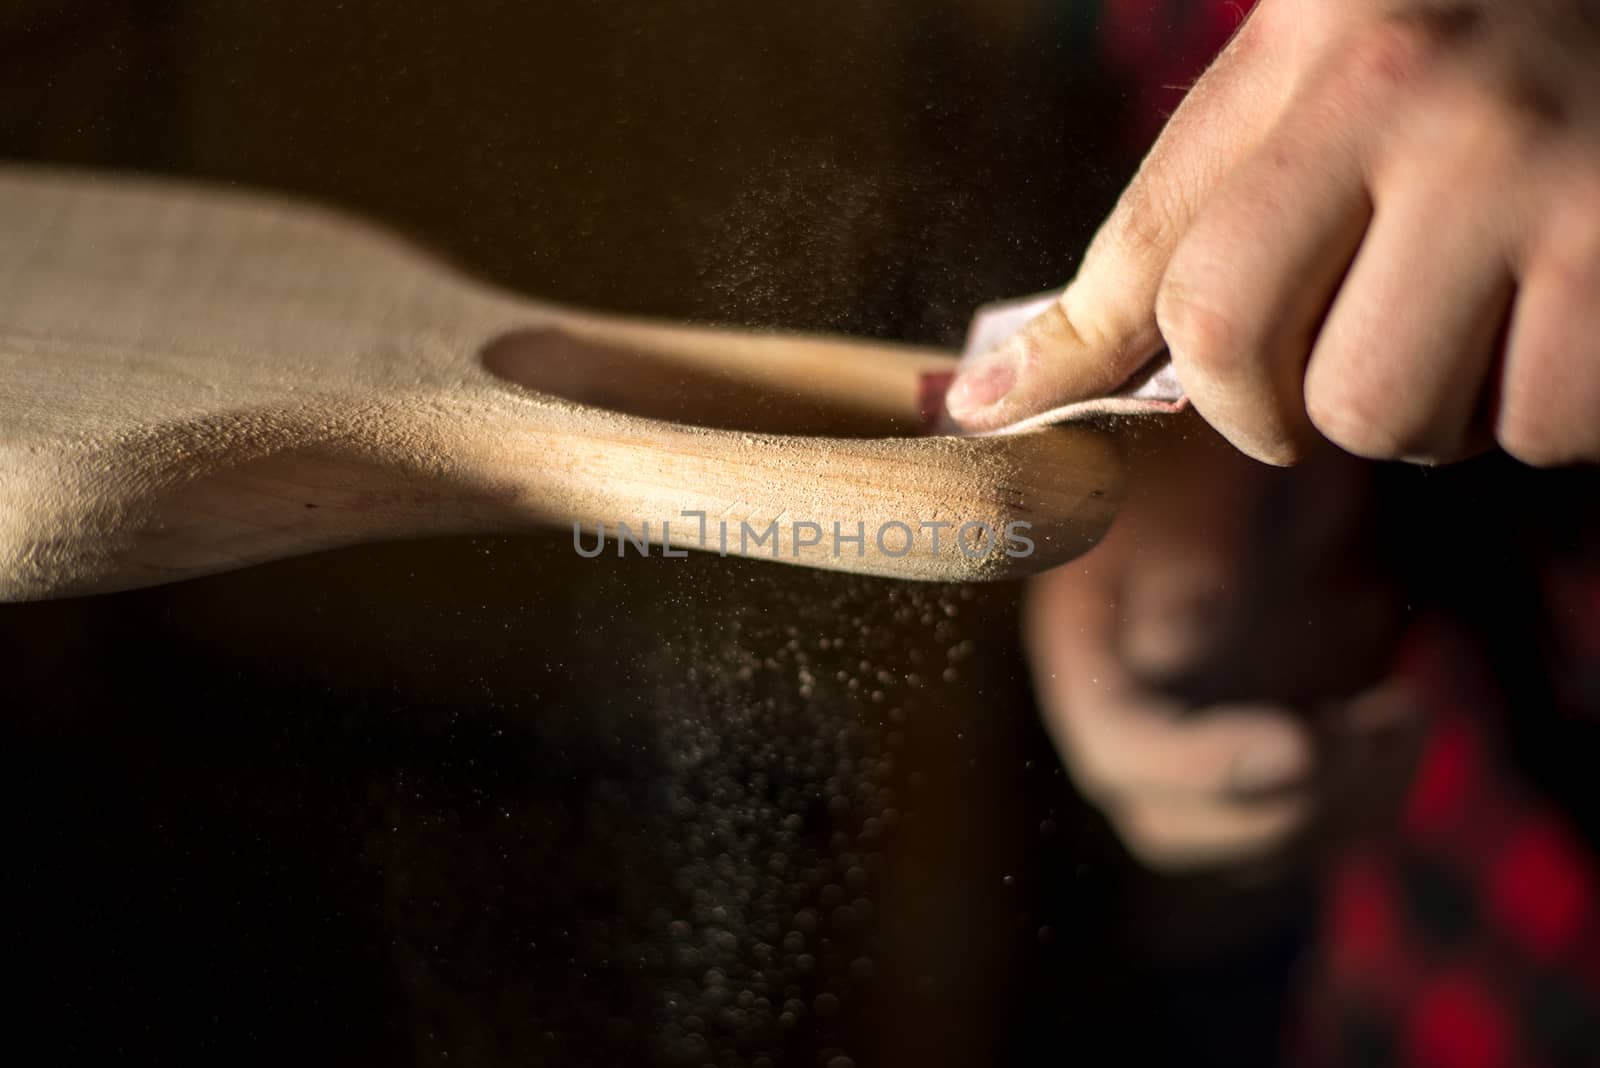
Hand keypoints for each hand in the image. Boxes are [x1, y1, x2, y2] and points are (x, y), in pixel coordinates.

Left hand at [947, 0, 1599, 466]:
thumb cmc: (1490, 43)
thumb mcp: (1336, 65)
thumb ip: (1198, 205)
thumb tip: (1000, 385)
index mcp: (1317, 37)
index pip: (1153, 251)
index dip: (1075, 361)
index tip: (999, 415)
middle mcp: (1412, 93)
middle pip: (1243, 361)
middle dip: (1273, 402)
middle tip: (1340, 347)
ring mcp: (1528, 173)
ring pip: (1383, 418)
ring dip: (1421, 407)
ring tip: (1478, 308)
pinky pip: (1534, 431)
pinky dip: (1539, 408)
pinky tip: (1566, 310)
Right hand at [1024, 420, 1423, 868]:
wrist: (1243, 427)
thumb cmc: (1203, 439)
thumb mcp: (1183, 466)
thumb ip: (1177, 548)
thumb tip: (1176, 646)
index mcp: (1086, 646)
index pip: (1117, 751)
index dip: (1202, 771)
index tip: (1300, 746)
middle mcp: (1129, 710)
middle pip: (1171, 824)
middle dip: (1279, 807)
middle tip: (1368, 735)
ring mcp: (1192, 735)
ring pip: (1248, 836)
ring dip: (1337, 805)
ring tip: (1401, 716)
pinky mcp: (1255, 742)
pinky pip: (1301, 816)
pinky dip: (1362, 792)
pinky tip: (1401, 713)